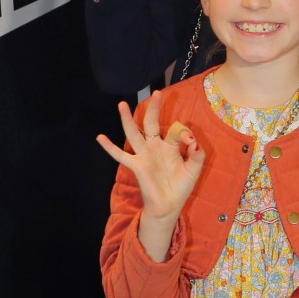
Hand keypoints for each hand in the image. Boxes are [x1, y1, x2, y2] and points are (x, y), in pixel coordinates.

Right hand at [96, 90, 204, 223]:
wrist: (169, 205)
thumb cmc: (181, 186)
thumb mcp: (194, 168)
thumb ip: (197, 153)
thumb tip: (194, 140)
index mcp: (171, 146)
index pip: (177, 131)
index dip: (185, 133)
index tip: (191, 143)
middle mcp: (156, 147)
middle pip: (153, 123)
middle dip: (154, 108)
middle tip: (156, 92)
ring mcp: (144, 155)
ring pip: (134, 133)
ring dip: (127, 119)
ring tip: (121, 104)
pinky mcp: (136, 165)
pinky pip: (120, 155)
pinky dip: (109, 147)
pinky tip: (100, 137)